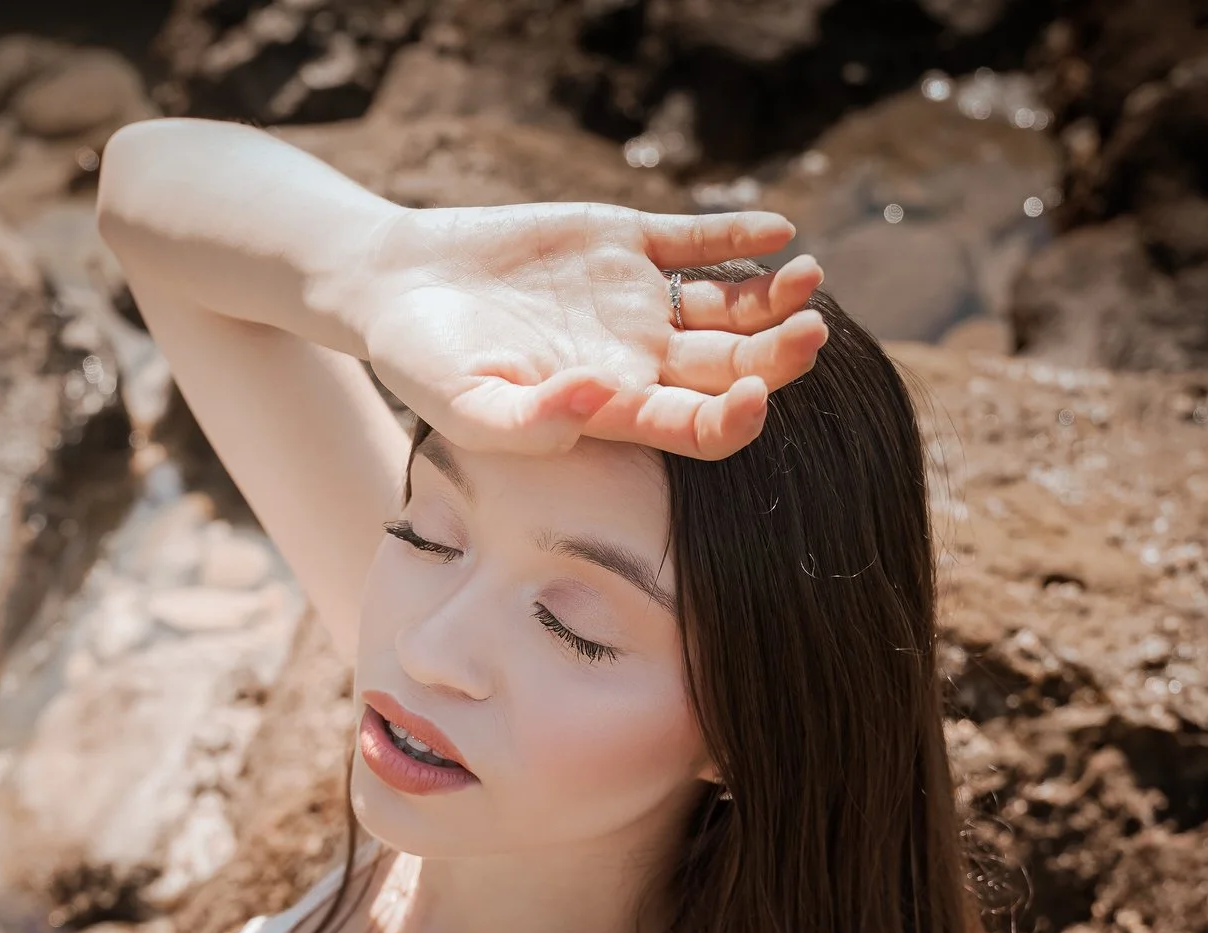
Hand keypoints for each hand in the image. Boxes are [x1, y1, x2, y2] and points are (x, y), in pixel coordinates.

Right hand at [353, 203, 828, 461]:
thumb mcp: (466, 404)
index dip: (734, 422)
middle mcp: (641, 359)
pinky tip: (776, 230)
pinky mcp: (627, 241)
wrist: (396, 285)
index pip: (697, 428)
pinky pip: (698, 240)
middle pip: (732, 367)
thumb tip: (603, 400)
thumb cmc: (425, 362)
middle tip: (812, 334)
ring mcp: (639, 299)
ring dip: (775, 297)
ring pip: (730, 306)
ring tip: (807, 278)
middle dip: (777, 356)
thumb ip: (533, 420)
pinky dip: (738, 234)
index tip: (755, 401)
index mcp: (615, 410)